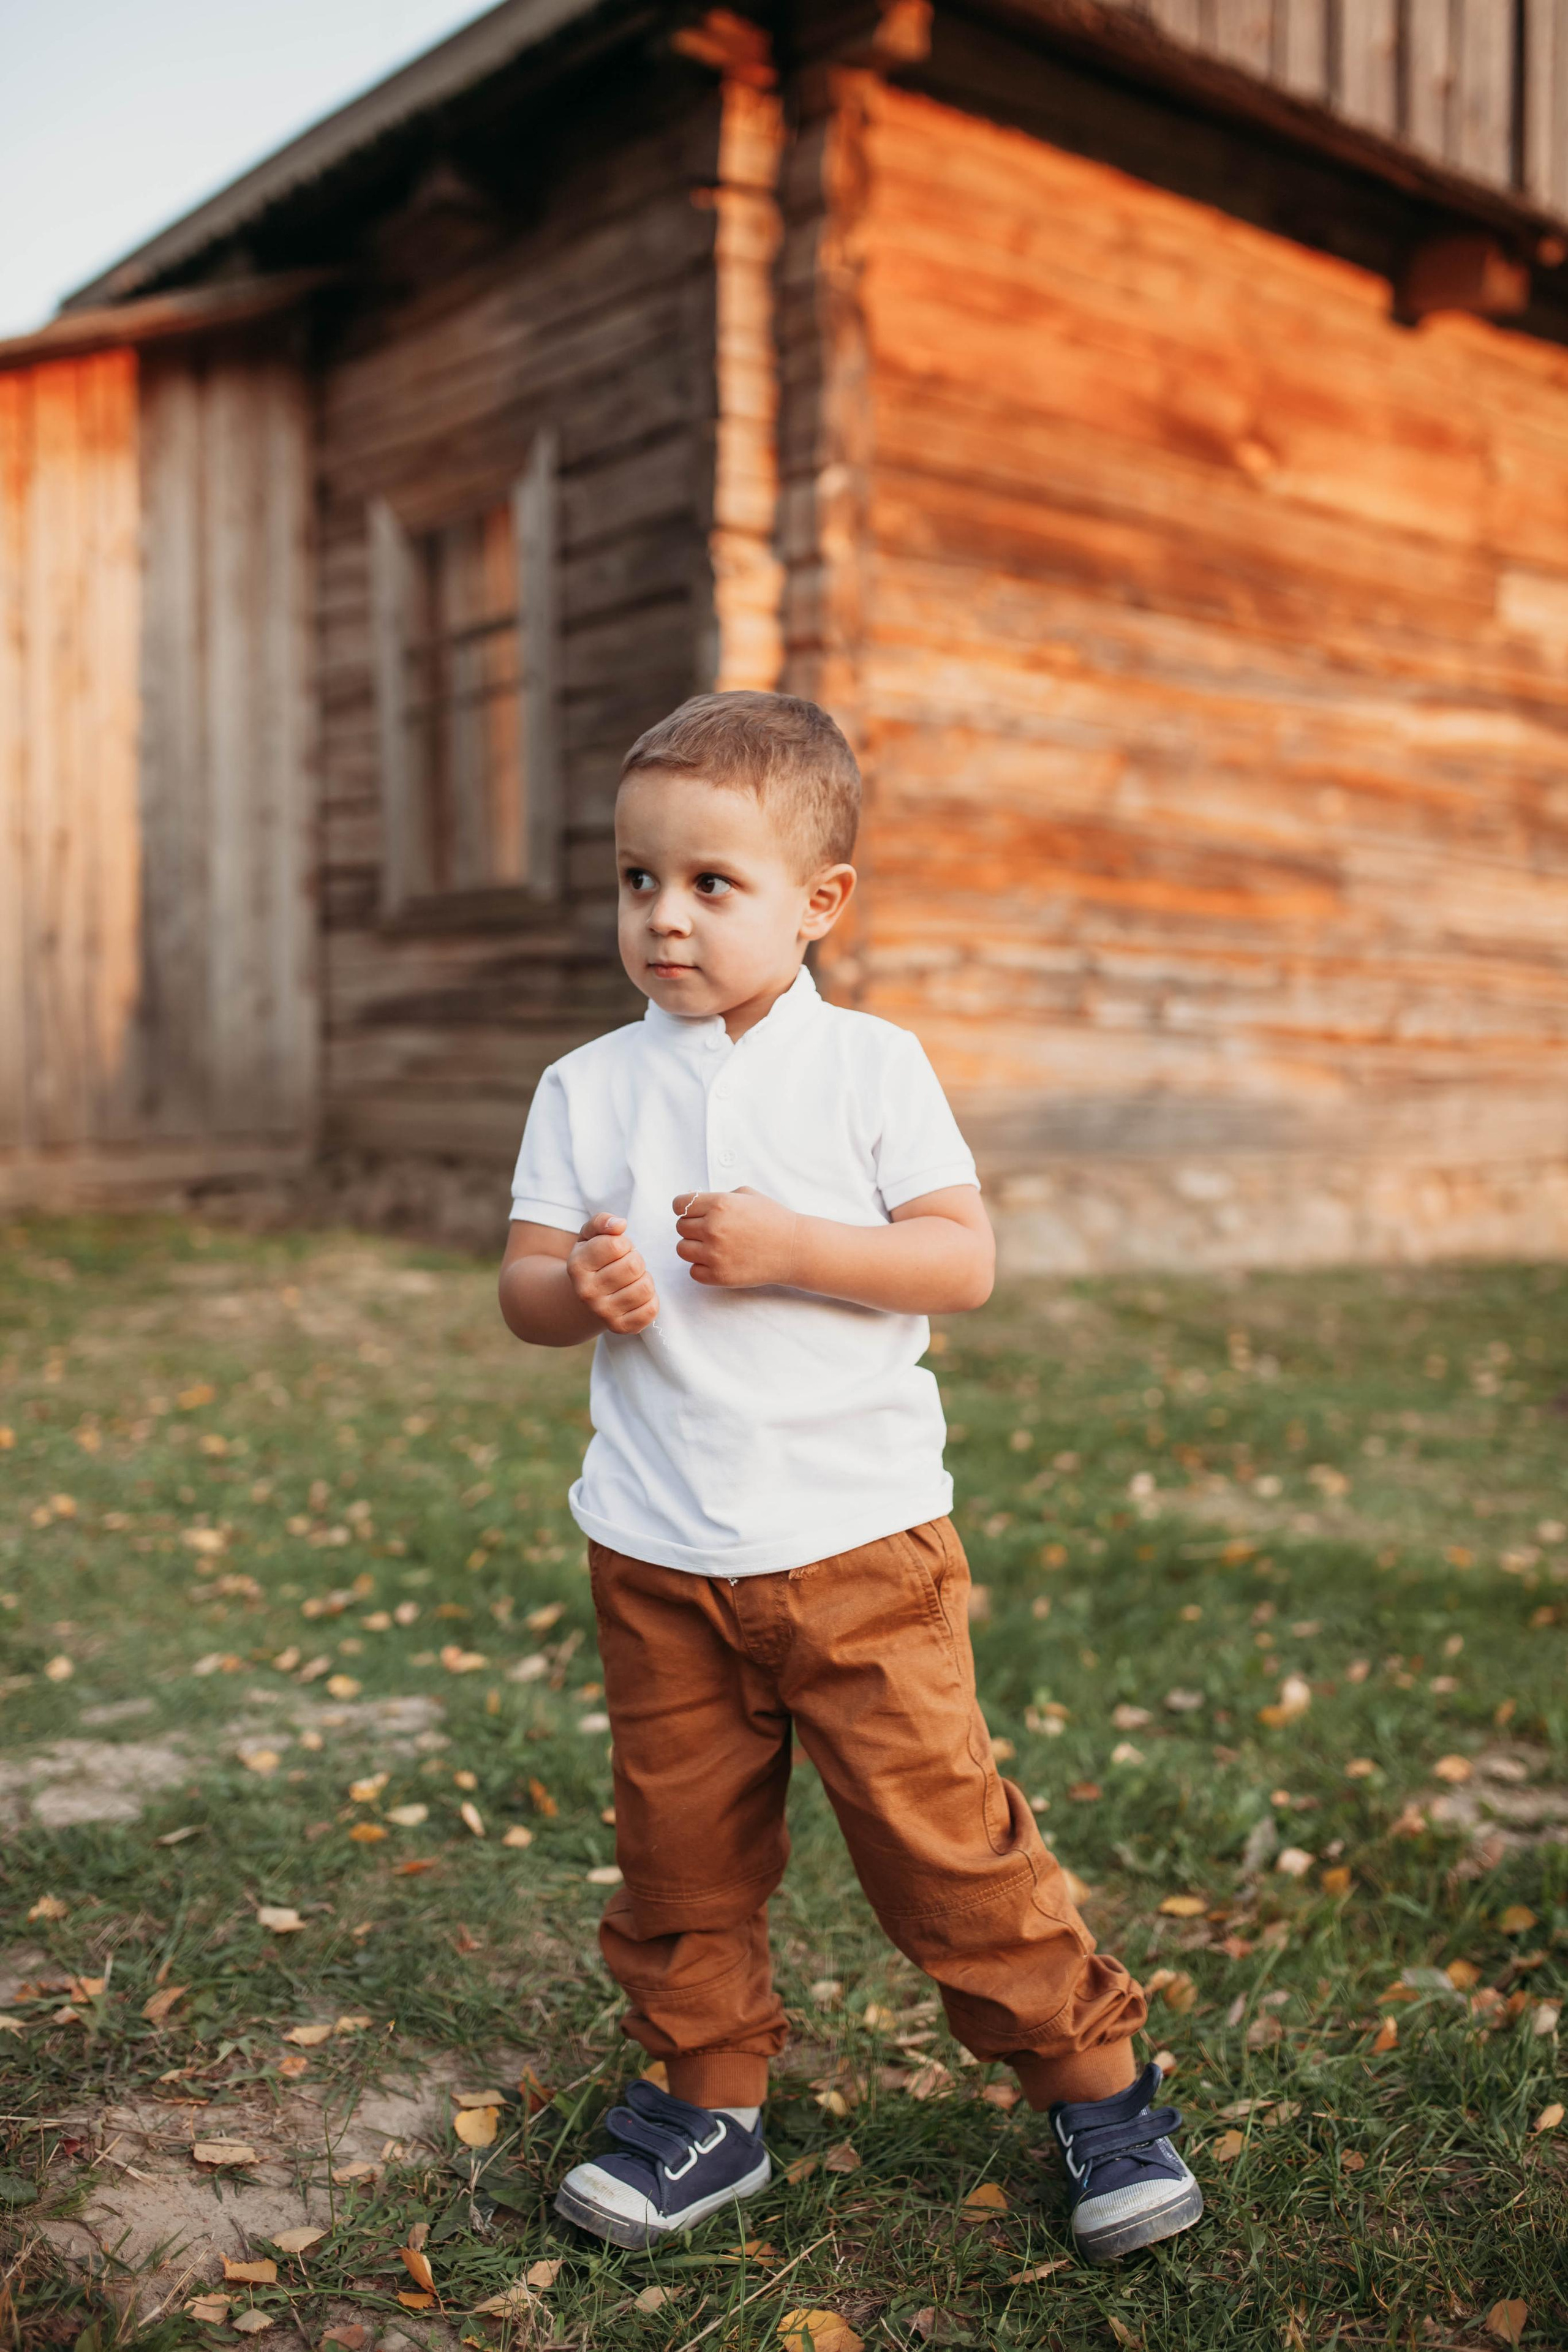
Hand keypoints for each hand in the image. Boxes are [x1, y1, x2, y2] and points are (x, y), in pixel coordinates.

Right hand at [568, 1213, 658, 1333]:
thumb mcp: (590, 1236)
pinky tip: (636, 1295)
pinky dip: (650, 1299)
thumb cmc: (593, 1260)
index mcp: (577, 1265)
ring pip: (645, 1288)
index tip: (618, 1249)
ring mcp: (603, 1313)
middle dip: (635, 1259)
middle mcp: (586, 1292)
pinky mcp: (620, 1327)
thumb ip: (602, 1222)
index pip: (616, 1245)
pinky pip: (651, 1309)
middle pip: (633, 1266)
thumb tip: (620, 1224)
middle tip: (626, 1264)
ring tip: (631, 1279)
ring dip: (644, 1278)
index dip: (624, 1243)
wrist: (584, 1298)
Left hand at [673, 1188, 800, 1288]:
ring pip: (682, 1249)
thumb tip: (691, 1200)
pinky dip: (702, 1267)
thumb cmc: (772, 1218)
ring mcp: (715, 1254)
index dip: (685, 1208)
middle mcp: (713, 1228)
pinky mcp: (719, 1275)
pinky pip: (693, 1271)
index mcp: (720, 1204)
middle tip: (712, 1230)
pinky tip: (719, 1261)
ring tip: (714, 1246)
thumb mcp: (746, 1194)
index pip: (679, 1205)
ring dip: (694, 1247)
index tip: (694, 1213)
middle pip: (680, 1227)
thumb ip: (717, 1195)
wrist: (793, 1248)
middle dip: (693, 1227)